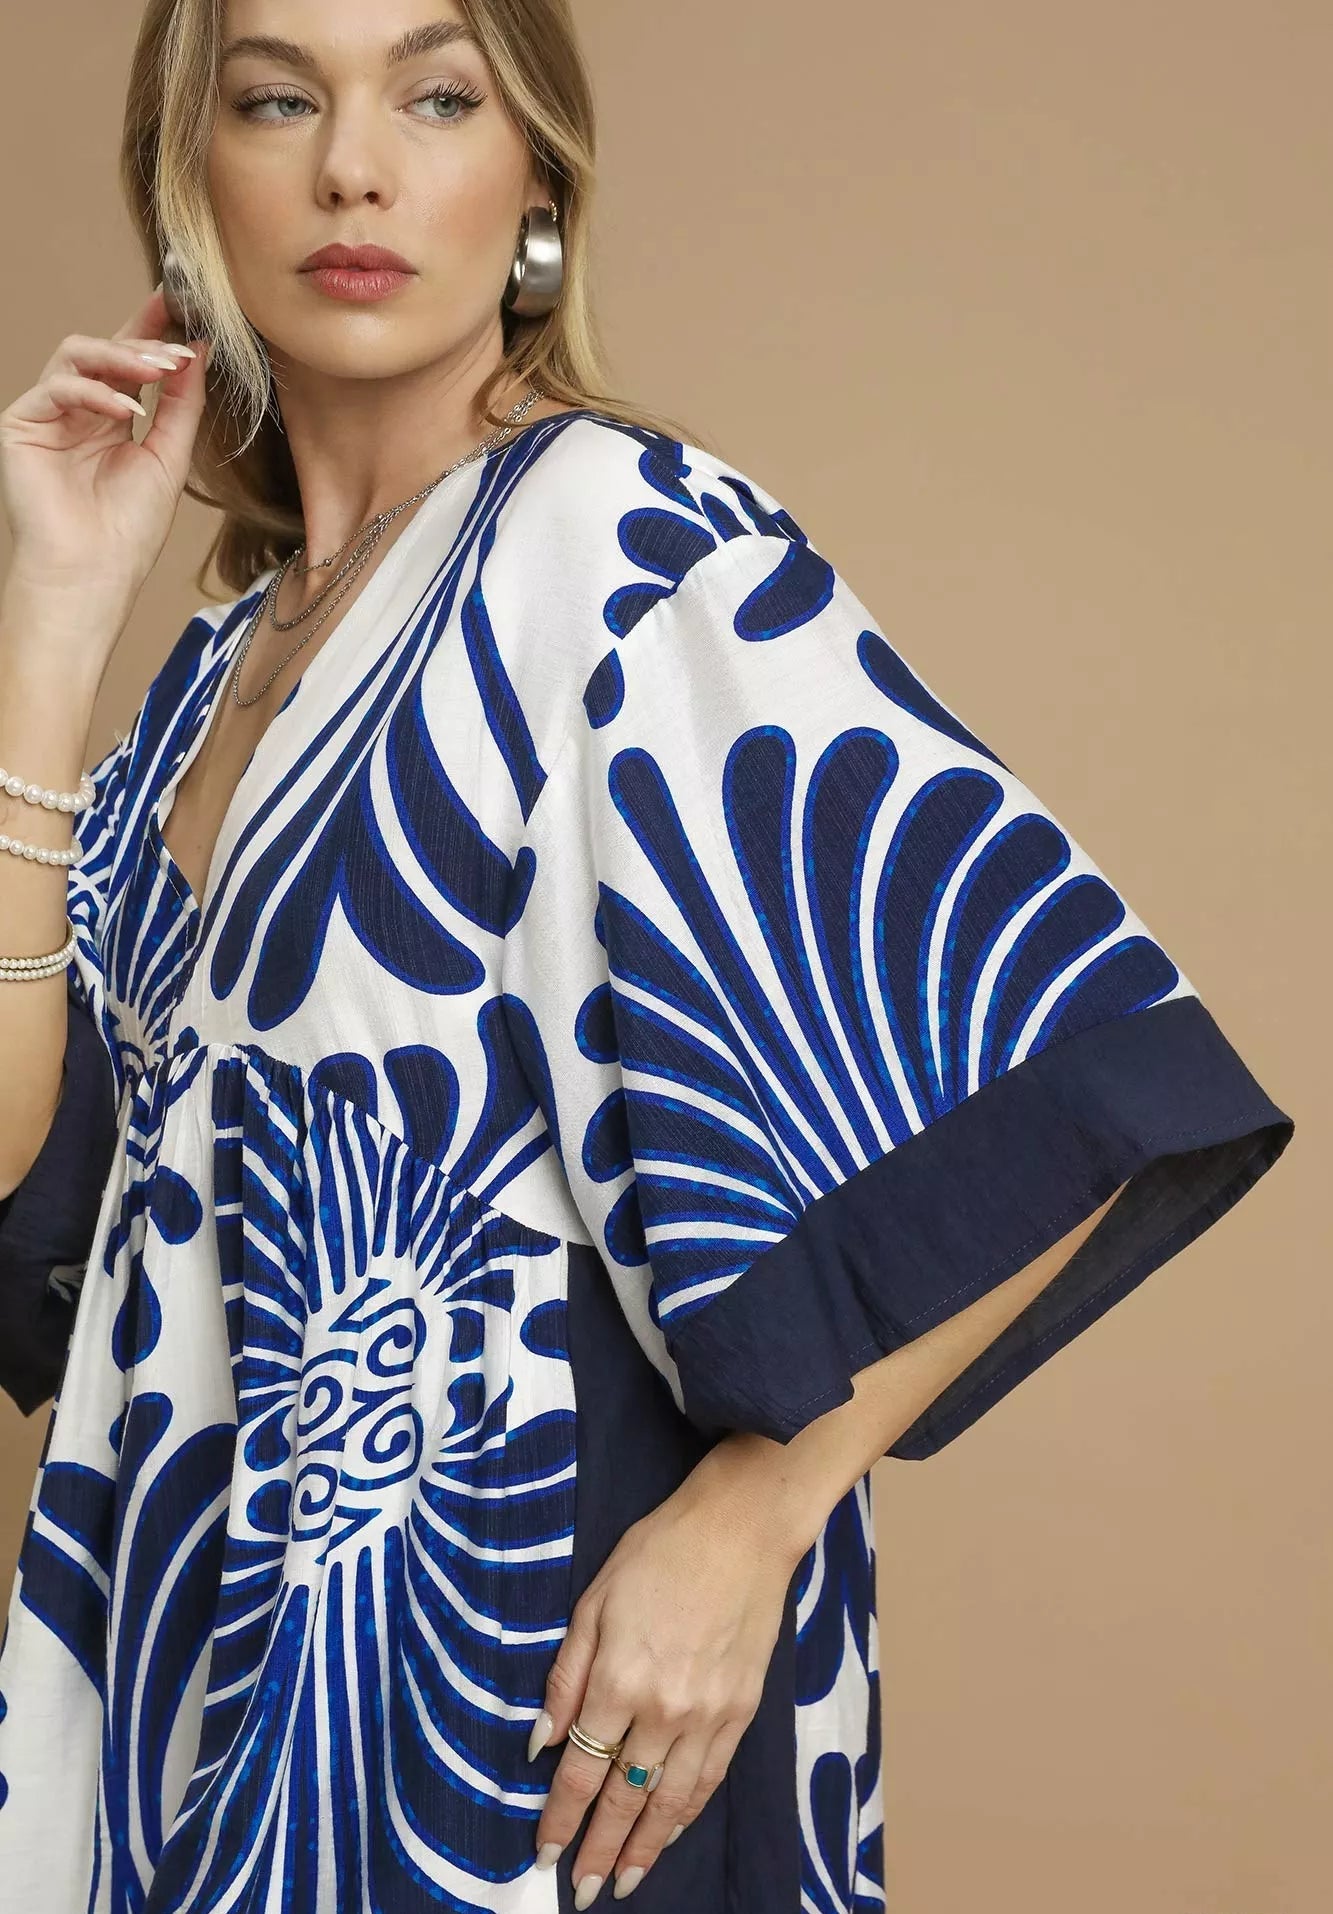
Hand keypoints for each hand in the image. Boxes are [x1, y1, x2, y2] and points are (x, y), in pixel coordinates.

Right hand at [0, 286, 209, 646]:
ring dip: (121, 357)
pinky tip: (126, 412)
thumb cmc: (128, 531)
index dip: (152, 330)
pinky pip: (57, 387)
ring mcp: (47, 416)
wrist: (92, 575)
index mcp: (109, 419)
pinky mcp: (21, 425)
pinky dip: (95, 393)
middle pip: (102, 350)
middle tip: (177, 344)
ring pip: (76, 356)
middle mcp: (76, 412)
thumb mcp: (169, 458)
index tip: (183, 304)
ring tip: (159, 372)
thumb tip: (199, 350)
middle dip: (142, 339)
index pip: (129, 362)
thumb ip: (183, 404)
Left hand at [527, 1455, 800, 1904]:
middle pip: (624, 1799)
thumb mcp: (593, 1601)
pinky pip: (709, 1778)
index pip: (581, 1772)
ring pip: (669, 1801)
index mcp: (619, 1680)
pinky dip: (687, 1813)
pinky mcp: (741, 1711)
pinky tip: (672, 1831)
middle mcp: (663, 1710)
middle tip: (580, 1891)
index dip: (560, 1819)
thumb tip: (542, 1742)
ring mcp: (708, 1715)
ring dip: (645, 1847)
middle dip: (598, 1850)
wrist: (741, 1529)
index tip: (544, 1853)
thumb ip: (566, 1677)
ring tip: (624, 1882)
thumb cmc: (659, 1552)